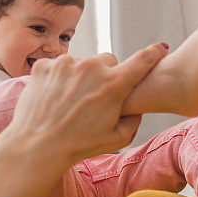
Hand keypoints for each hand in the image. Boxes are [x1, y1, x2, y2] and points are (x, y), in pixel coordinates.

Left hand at [0, 43, 168, 196]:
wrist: (37, 147)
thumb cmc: (78, 146)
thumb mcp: (116, 139)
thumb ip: (134, 121)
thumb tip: (136, 108)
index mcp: (114, 84)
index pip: (143, 60)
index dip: (154, 54)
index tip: (160, 49)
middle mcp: (91, 68)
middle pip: (108, 61)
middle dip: (106, 75)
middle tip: (95, 98)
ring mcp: (66, 64)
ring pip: (82, 64)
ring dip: (80, 77)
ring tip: (70, 103)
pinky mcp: (45, 65)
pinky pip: (59, 66)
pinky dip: (59, 78)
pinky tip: (55, 99)